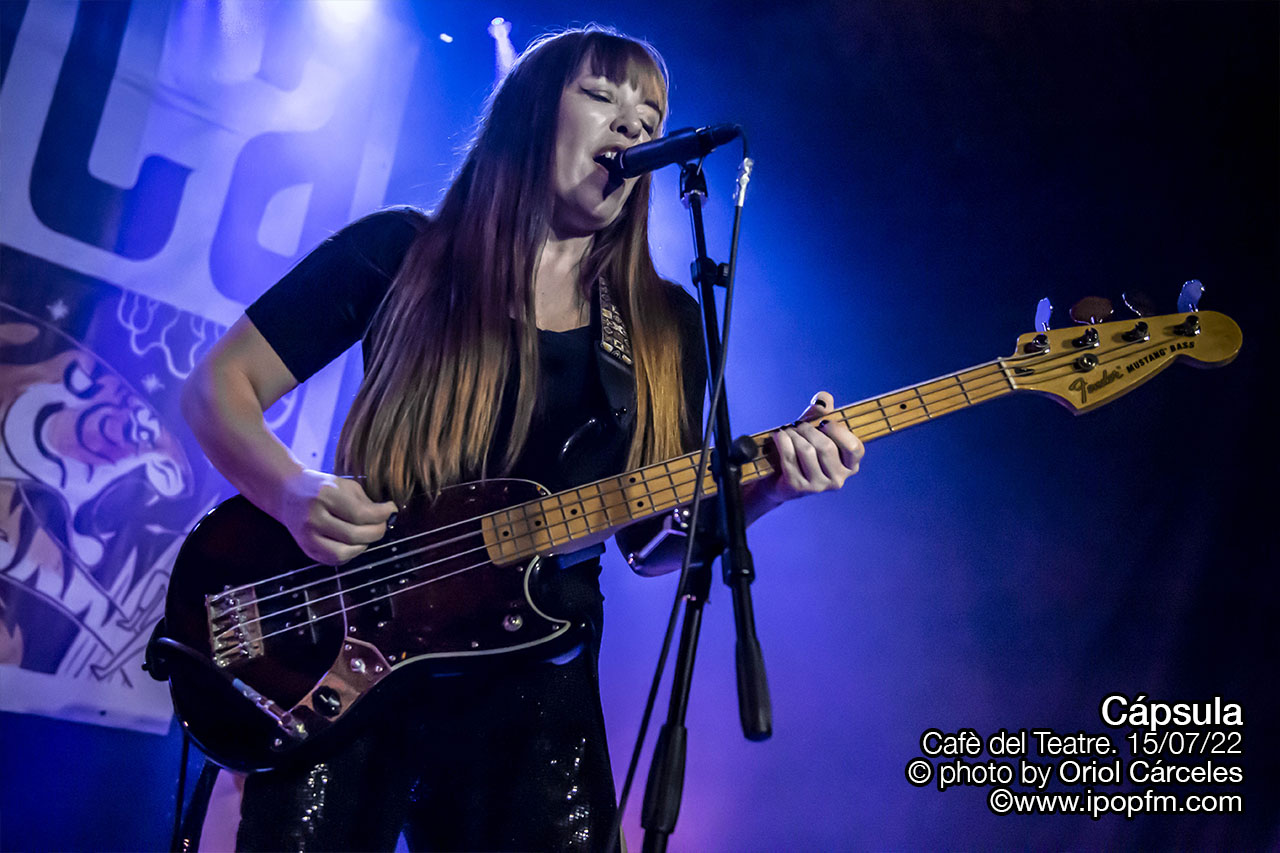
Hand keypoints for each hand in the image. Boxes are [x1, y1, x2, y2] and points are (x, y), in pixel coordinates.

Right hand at [276, 470, 396, 564]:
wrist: (287, 493)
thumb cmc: (321, 487)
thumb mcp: (344, 484)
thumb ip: (365, 501)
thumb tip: (386, 515)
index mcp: (324, 495)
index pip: (360, 513)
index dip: (382, 514)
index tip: (391, 510)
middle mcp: (313, 517)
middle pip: (354, 535)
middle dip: (377, 531)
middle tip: (383, 524)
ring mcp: (307, 536)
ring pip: (344, 553)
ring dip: (364, 545)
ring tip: (368, 534)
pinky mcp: (306, 549)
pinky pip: (333, 559)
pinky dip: (350, 553)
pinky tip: (355, 542)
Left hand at [758, 391, 862, 507]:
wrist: (778, 477)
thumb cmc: (803, 450)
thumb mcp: (815, 429)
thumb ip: (822, 412)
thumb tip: (823, 399)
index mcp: (850, 466)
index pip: (854, 448)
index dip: (838, 431)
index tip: (823, 423)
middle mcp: (838, 480)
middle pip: (826, 447)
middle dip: (808, 429)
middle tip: (798, 425)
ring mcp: (818, 486)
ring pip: (806, 450)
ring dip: (793, 434)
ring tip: (787, 430)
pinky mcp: (798, 487)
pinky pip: (789, 457)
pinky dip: (782, 441)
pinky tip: (778, 436)